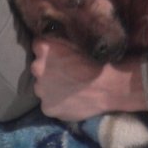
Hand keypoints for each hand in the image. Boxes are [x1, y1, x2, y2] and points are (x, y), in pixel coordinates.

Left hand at [31, 39, 146, 120]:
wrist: (111, 86)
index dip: (50, 50)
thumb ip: (62, 41)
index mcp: (44, 48)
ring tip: (71, 87)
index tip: (61, 54)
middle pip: (38, 67)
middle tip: (67, 71)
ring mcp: (41, 90)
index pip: (39, 45)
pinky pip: (50, 103)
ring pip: (43, 86)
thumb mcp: (80, 41)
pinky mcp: (48, 108)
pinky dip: (58, 102)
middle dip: (48, 68)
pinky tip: (72, 99)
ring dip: (52, 86)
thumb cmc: (98, 60)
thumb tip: (55, 39)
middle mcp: (37, 68)